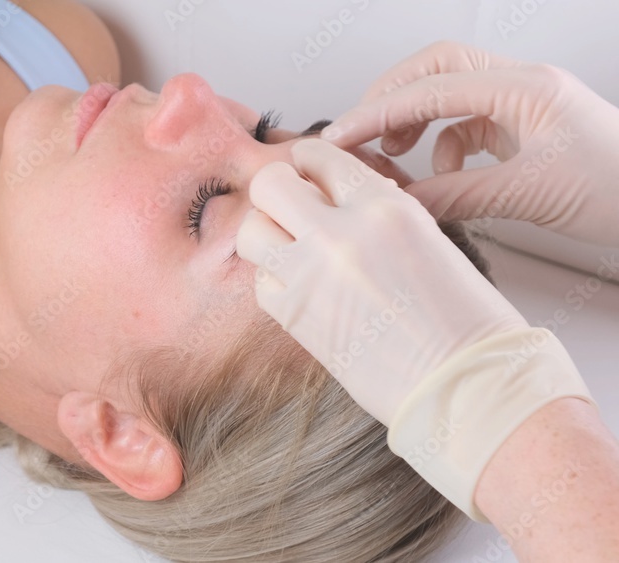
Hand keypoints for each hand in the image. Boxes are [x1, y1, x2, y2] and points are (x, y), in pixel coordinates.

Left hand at [236, 139, 594, 521]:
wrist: (467, 382)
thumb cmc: (463, 317)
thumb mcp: (426, 238)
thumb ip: (375, 212)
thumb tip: (333, 200)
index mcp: (386, 206)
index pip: (322, 157)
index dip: (308, 162)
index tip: (306, 172)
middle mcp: (341, 232)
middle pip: (270, 184)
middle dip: (275, 190)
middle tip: (288, 206)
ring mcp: (311, 275)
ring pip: (250, 231)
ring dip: (264, 235)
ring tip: (289, 248)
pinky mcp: (296, 318)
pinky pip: (261, 283)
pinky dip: (273, 281)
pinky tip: (299, 288)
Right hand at [321, 41, 618, 247]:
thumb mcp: (529, 196)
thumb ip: (457, 196)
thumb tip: (401, 204)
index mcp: (526, 88)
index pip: (432, 87)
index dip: (378, 111)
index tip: (342, 135)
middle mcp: (522, 86)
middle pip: (436, 68)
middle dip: (390, 98)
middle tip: (358, 132)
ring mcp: (524, 104)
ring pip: (448, 93)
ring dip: (414, 119)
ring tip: (394, 155)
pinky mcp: (524, 128)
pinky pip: (467, 124)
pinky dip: (442, 146)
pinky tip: (442, 174)